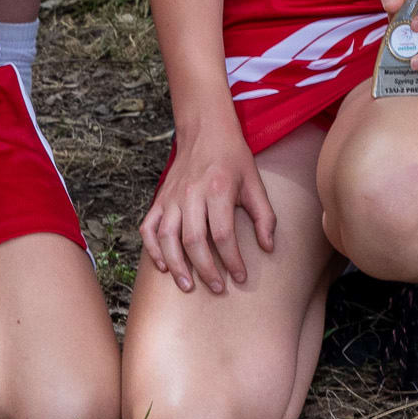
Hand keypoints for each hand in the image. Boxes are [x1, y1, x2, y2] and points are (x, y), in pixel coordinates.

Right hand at [139, 115, 275, 293]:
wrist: (205, 130)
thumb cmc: (233, 158)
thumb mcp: (255, 182)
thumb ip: (264, 216)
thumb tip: (268, 247)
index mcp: (217, 189)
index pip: (223, 234)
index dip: (232, 259)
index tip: (241, 276)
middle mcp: (191, 194)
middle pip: (194, 240)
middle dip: (205, 269)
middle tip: (217, 288)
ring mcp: (172, 197)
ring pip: (167, 237)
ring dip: (176, 265)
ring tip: (187, 285)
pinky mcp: (160, 199)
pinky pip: (149, 228)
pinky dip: (153, 249)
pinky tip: (163, 266)